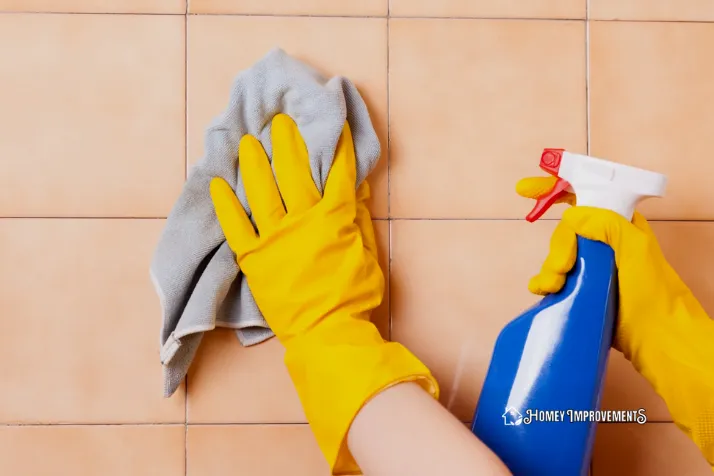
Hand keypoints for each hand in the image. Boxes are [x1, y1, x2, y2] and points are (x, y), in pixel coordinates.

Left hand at [210, 114, 436, 474]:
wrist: (328, 331)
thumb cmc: (354, 296)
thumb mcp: (368, 254)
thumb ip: (359, 218)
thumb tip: (356, 187)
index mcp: (335, 217)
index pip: (337, 171)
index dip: (335, 144)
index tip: (331, 122)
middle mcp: (304, 218)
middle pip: (294, 170)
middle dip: (288, 141)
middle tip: (280, 120)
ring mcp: (276, 236)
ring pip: (263, 189)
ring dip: (255, 161)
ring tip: (247, 140)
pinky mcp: (254, 256)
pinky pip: (235, 225)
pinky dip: (225, 203)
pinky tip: (217, 181)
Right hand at [517, 176, 713, 466]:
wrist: (657, 339)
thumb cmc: (653, 295)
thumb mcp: (634, 251)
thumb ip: (606, 225)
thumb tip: (572, 216)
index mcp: (619, 224)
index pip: (585, 194)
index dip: (554, 188)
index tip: (526, 190)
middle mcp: (604, 241)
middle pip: (565, 230)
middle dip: (557, 246)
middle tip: (562, 267)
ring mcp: (592, 266)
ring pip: (557, 255)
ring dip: (550, 269)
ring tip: (553, 287)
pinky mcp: (581, 288)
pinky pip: (553, 278)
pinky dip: (543, 283)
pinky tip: (543, 291)